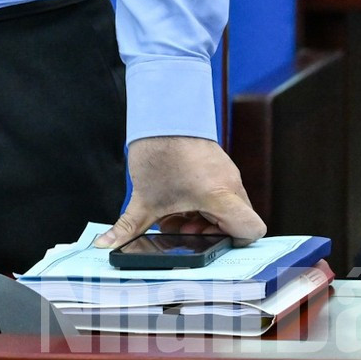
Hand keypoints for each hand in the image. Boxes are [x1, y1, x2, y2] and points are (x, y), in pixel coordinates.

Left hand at [95, 136, 264, 247]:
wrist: (161, 114)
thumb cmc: (158, 154)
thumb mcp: (143, 200)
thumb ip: (129, 228)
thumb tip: (108, 245)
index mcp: (220, 196)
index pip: (252, 230)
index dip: (234, 242)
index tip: (206, 240)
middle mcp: (230, 185)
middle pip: (236, 223)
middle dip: (209, 232)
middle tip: (182, 229)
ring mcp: (227, 174)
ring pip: (227, 209)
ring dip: (204, 219)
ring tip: (175, 216)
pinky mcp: (220, 165)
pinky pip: (222, 193)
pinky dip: (204, 203)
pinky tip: (178, 201)